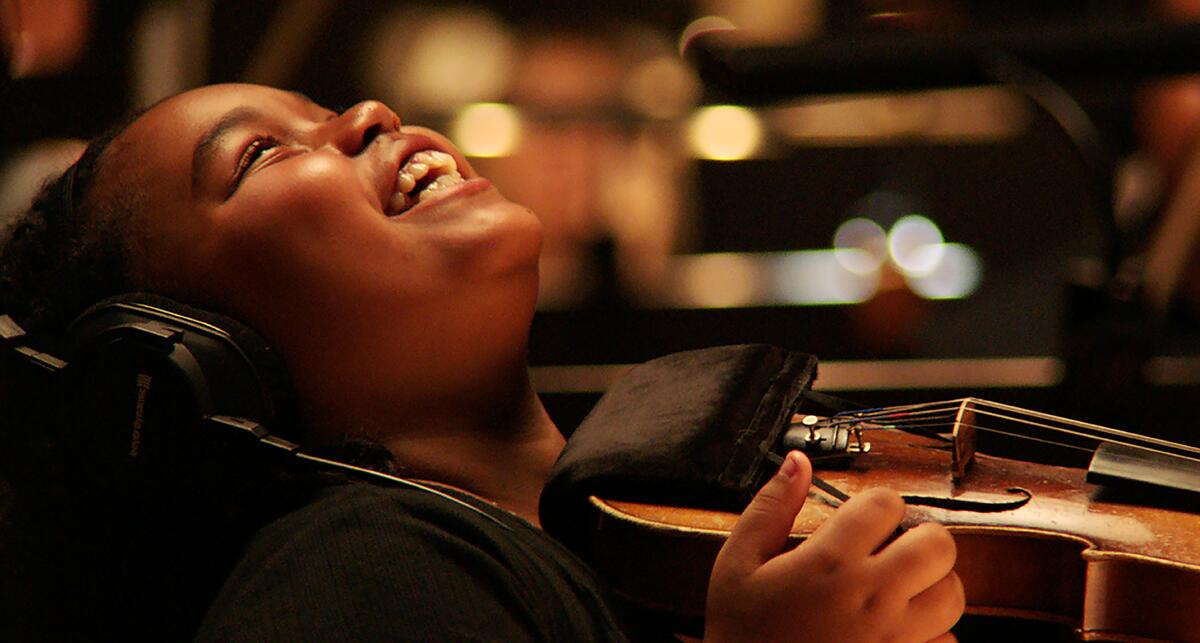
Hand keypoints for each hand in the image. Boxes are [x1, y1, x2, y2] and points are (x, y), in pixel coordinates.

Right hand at [704, 451, 963, 642]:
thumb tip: (798, 462)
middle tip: (895, 547)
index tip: (864, 518)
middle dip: (919, 538)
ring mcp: (892, 637)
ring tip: (902, 587)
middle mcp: (870, 597)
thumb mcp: (738, 563)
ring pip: (952, 594)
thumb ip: (770, 506)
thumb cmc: (739, 632)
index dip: (877, 503)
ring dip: (932, 584)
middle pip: (938, 544)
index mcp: (829, 562)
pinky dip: (932, 633)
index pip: (886, 503)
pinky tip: (900, 628)